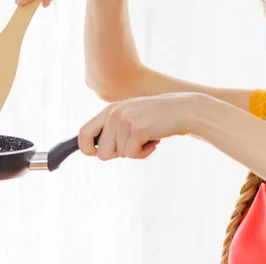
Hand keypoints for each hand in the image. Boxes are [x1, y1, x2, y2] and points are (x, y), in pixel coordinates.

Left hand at [78, 93, 209, 160]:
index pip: (83, 133)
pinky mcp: (137, 129)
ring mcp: (125, 121)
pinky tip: (154, 141)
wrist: (183, 110)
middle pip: (102, 153)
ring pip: (119, 155)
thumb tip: (98, 153)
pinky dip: (144, 153)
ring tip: (147, 138)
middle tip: (134, 144)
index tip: (96, 154)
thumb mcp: (131, 118)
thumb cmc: (157, 118)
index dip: (87, 149)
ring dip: (135, 152)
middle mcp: (114, 114)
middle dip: (118, 154)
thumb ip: (114, 130)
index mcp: (109, 110)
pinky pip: (132, 155)